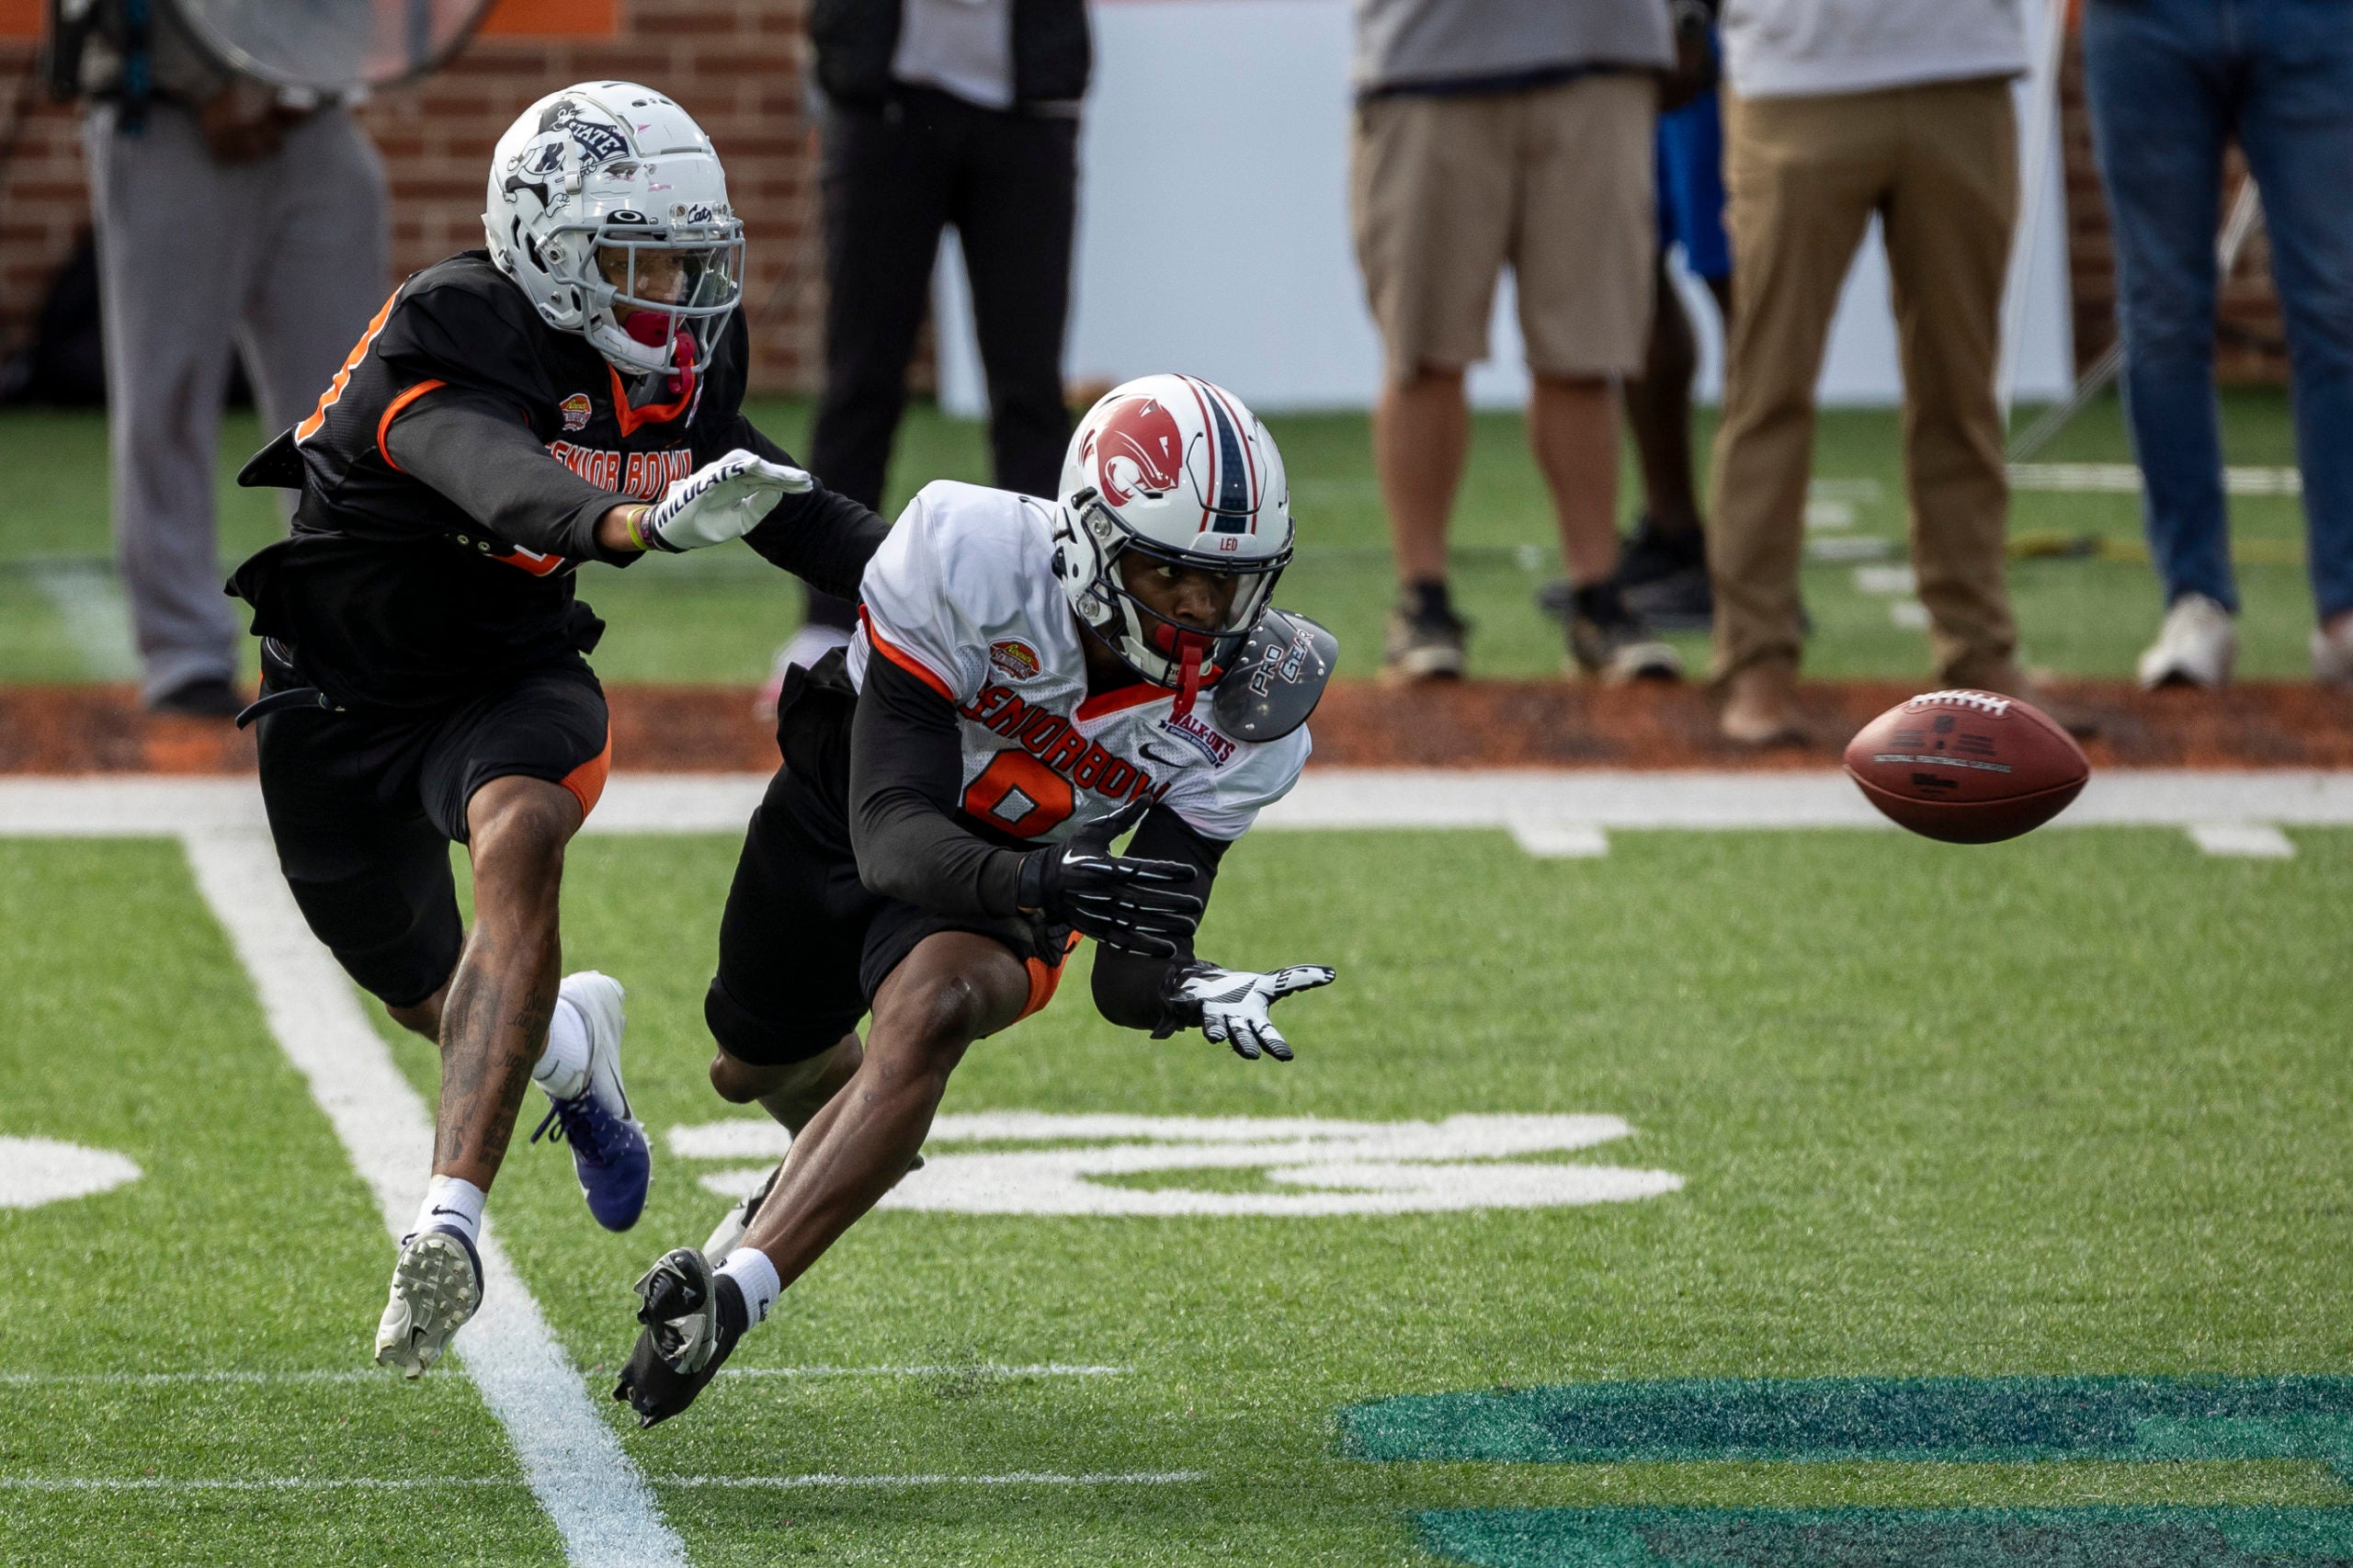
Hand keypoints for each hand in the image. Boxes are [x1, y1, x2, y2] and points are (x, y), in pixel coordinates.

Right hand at [635, 449, 811, 551]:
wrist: (677, 532)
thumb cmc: (708, 524)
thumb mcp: (741, 521)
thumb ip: (758, 508)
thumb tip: (777, 493)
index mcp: (741, 487)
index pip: (768, 480)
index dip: (787, 482)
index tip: (808, 485)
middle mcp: (731, 478)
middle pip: (761, 471)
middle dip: (783, 475)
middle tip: (805, 480)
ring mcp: (717, 477)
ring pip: (745, 465)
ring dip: (766, 468)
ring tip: (786, 475)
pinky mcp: (703, 481)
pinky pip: (721, 470)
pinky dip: (737, 466)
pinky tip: (754, 463)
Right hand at [1017, 801, 1203, 959]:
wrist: (1039, 883)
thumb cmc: (1071, 853)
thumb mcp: (1093, 831)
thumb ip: (1123, 818)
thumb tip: (1147, 796)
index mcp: (1104, 868)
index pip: (1141, 870)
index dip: (1166, 873)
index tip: (1190, 873)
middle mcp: (1103, 893)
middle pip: (1144, 901)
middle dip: (1172, 904)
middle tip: (1197, 905)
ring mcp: (1099, 914)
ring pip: (1138, 924)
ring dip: (1165, 927)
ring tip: (1190, 929)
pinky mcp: (1096, 929)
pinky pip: (1124, 942)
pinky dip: (1146, 947)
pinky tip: (1169, 950)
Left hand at [1158, 962, 1334, 1061]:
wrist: (1208, 990)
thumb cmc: (1243, 991)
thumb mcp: (1272, 983)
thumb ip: (1299, 979)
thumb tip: (1331, 974)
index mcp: (1254, 1018)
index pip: (1268, 1034)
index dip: (1276, 1045)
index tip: (1286, 1057)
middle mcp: (1233, 1022)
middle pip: (1242, 1036)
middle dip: (1247, 1045)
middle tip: (1251, 1055)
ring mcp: (1212, 1015)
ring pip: (1216, 1027)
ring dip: (1216, 1032)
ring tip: (1216, 1038)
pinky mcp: (1193, 1006)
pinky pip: (1191, 1010)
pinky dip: (1188, 1012)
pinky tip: (1187, 1020)